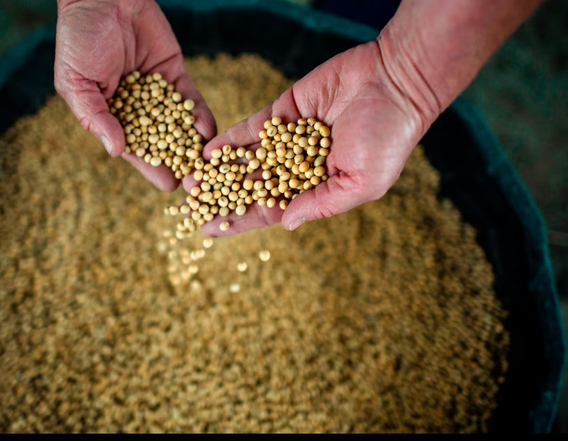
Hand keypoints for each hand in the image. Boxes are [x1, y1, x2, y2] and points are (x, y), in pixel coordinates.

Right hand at [55, 0, 215, 190]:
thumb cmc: (79, 39)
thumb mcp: (76, 82)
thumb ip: (95, 116)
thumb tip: (116, 152)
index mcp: (112, 118)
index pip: (136, 150)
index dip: (152, 168)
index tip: (170, 185)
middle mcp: (138, 112)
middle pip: (164, 145)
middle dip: (180, 164)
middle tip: (199, 184)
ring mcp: (159, 96)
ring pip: (181, 126)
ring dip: (196, 145)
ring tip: (211, 163)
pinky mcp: (175, 77)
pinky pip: (191, 101)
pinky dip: (200, 115)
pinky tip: (208, 130)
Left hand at [188, 42, 431, 235]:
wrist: (396, 82)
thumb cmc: (388, 138)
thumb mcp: (362, 183)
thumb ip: (322, 203)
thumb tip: (285, 224)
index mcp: (315, 188)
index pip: (270, 210)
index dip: (240, 220)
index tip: (209, 230)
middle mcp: (297, 167)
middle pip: (251, 186)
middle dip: (222, 197)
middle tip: (190, 206)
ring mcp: (288, 139)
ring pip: (247, 159)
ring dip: (219, 170)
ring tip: (189, 182)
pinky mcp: (284, 112)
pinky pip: (251, 129)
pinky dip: (230, 140)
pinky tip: (207, 151)